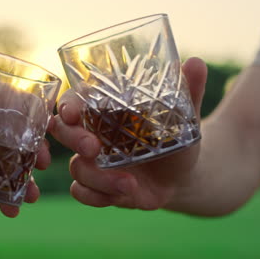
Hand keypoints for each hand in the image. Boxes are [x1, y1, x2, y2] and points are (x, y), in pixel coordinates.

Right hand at [50, 57, 206, 209]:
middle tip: (93, 148)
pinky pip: (82, 192)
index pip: (75, 100)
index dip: (68, 104)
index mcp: (104, 110)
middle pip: (63, 131)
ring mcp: (93, 162)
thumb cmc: (175, 137)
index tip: (74, 112)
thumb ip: (188, 91)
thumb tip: (196, 62)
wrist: (183, 174)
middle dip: (73, 139)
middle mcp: (92, 134)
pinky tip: (121, 195)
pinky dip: (95, 196)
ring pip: (76, 167)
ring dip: (98, 178)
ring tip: (129, 184)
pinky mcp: (99, 186)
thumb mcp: (184, 115)